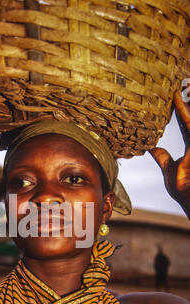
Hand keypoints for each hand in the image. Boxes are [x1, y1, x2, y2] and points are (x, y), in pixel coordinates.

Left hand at [148, 88, 189, 217]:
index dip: (181, 108)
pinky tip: (182, 103)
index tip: (175, 93)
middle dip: (189, 98)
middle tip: (182, 80)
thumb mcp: (169, 169)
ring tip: (185, 84)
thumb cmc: (183, 189)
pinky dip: (187, 114)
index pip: (185, 123)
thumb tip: (151, 148)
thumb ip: (162, 157)